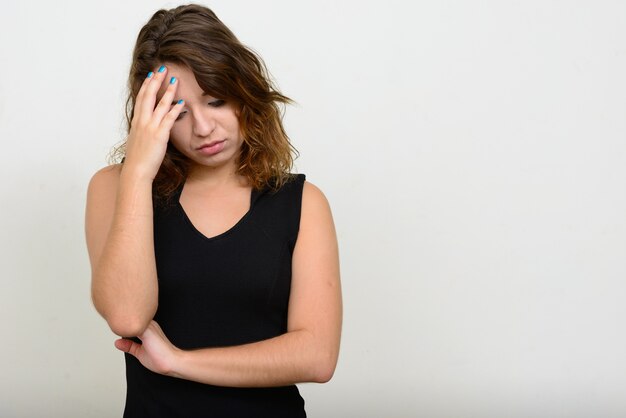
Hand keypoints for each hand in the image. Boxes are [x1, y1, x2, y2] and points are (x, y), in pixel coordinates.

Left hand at [114, 320, 180, 375]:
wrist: (171, 362)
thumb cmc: (161, 358)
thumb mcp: (140, 352)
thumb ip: (130, 346)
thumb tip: (118, 343)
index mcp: (149, 328)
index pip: (133, 321)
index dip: (123, 321)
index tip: (114, 320)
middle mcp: (150, 324)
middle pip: (131, 316)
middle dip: (121, 318)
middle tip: (110, 318)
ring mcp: (149, 326)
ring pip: (132, 317)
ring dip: (122, 320)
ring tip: (113, 320)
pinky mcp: (147, 331)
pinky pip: (133, 324)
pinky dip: (125, 326)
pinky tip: (118, 327)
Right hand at [123, 66, 184, 180]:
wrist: (136, 171)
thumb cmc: (138, 160)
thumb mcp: (138, 141)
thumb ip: (142, 132)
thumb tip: (146, 128)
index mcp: (137, 122)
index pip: (141, 98)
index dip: (146, 85)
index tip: (151, 75)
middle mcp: (142, 122)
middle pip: (149, 95)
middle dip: (156, 80)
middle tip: (162, 68)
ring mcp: (150, 128)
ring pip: (160, 104)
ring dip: (168, 90)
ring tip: (174, 79)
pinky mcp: (159, 136)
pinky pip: (169, 119)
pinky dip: (175, 109)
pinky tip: (182, 102)